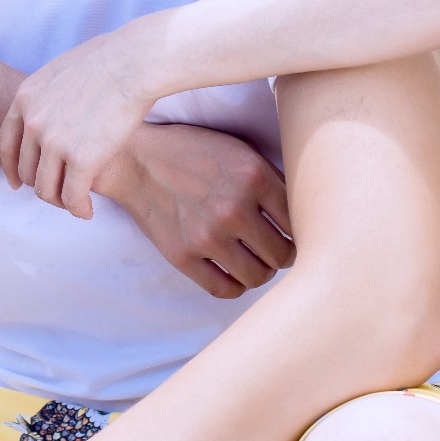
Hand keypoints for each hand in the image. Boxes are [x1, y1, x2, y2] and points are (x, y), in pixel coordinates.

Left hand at [0, 24, 158, 216]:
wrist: (133, 62)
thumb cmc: (109, 59)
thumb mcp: (61, 70)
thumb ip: (48, 93)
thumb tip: (54, 105)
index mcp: (25, 98)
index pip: (5, 144)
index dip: (11, 168)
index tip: (18, 183)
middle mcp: (33, 122)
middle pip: (26, 170)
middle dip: (41, 185)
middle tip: (59, 192)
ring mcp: (55, 142)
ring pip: (45, 189)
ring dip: (59, 201)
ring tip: (75, 203)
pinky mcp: (82, 159)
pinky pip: (72, 196)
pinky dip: (78, 208)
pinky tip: (87, 211)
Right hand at [98, 123, 292, 298]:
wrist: (136, 160)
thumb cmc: (193, 153)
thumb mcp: (239, 151)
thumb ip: (271, 181)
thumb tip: (303, 216)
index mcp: (254, 176)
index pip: (298, 222)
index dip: (300, 232)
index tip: (293, 234)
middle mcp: (233, 207)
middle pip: (282, 254)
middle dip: (283, 254)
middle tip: (275, 249)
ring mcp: (207, 235)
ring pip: (257, 276)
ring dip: (261, 271)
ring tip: (254, 260)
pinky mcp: (183, 255)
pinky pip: (224, 289)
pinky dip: (235, 286)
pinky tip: (233, 272)